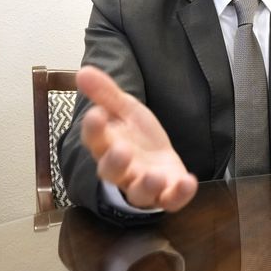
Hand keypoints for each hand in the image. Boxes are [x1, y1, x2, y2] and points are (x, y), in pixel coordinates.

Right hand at [77, 66, 197, 210]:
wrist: (158, 159)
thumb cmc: (136, 135)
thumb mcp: (124, 109)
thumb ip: (105, 93)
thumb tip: (82, 71)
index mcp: (106, 146)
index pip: (94, 139)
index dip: (93, 128)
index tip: (97, 113)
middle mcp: (121, 170)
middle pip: (111, 172)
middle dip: (115, 162)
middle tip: (121, 150)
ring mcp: (143, 184)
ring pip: (138, 192)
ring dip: (146, 185)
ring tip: (154, 175)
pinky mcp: (166, 194)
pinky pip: (170, 200)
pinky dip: (179, 194)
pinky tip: (188, 181)